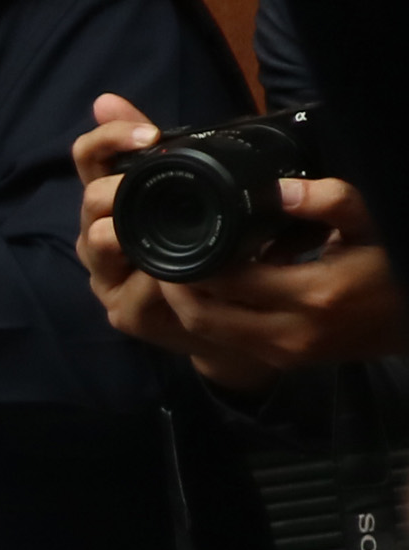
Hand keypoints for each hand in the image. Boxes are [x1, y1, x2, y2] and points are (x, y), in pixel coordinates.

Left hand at [77, 94, 403, 388]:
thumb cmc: (398, 266)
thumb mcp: (373, 224)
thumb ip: (330, 201)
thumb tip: (278, 187)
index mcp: (313, 294)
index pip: (225, 280)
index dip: (191, 259)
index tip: (176, 232)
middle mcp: (292, 333)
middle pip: (202, 313)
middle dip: (175, 284)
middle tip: (164, 251)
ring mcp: (286, 354)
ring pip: (209, 332)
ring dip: (187, 302)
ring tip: (180, 266)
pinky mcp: (285, 362)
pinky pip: (229, 340)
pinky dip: (211, 315)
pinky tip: (211, 287)